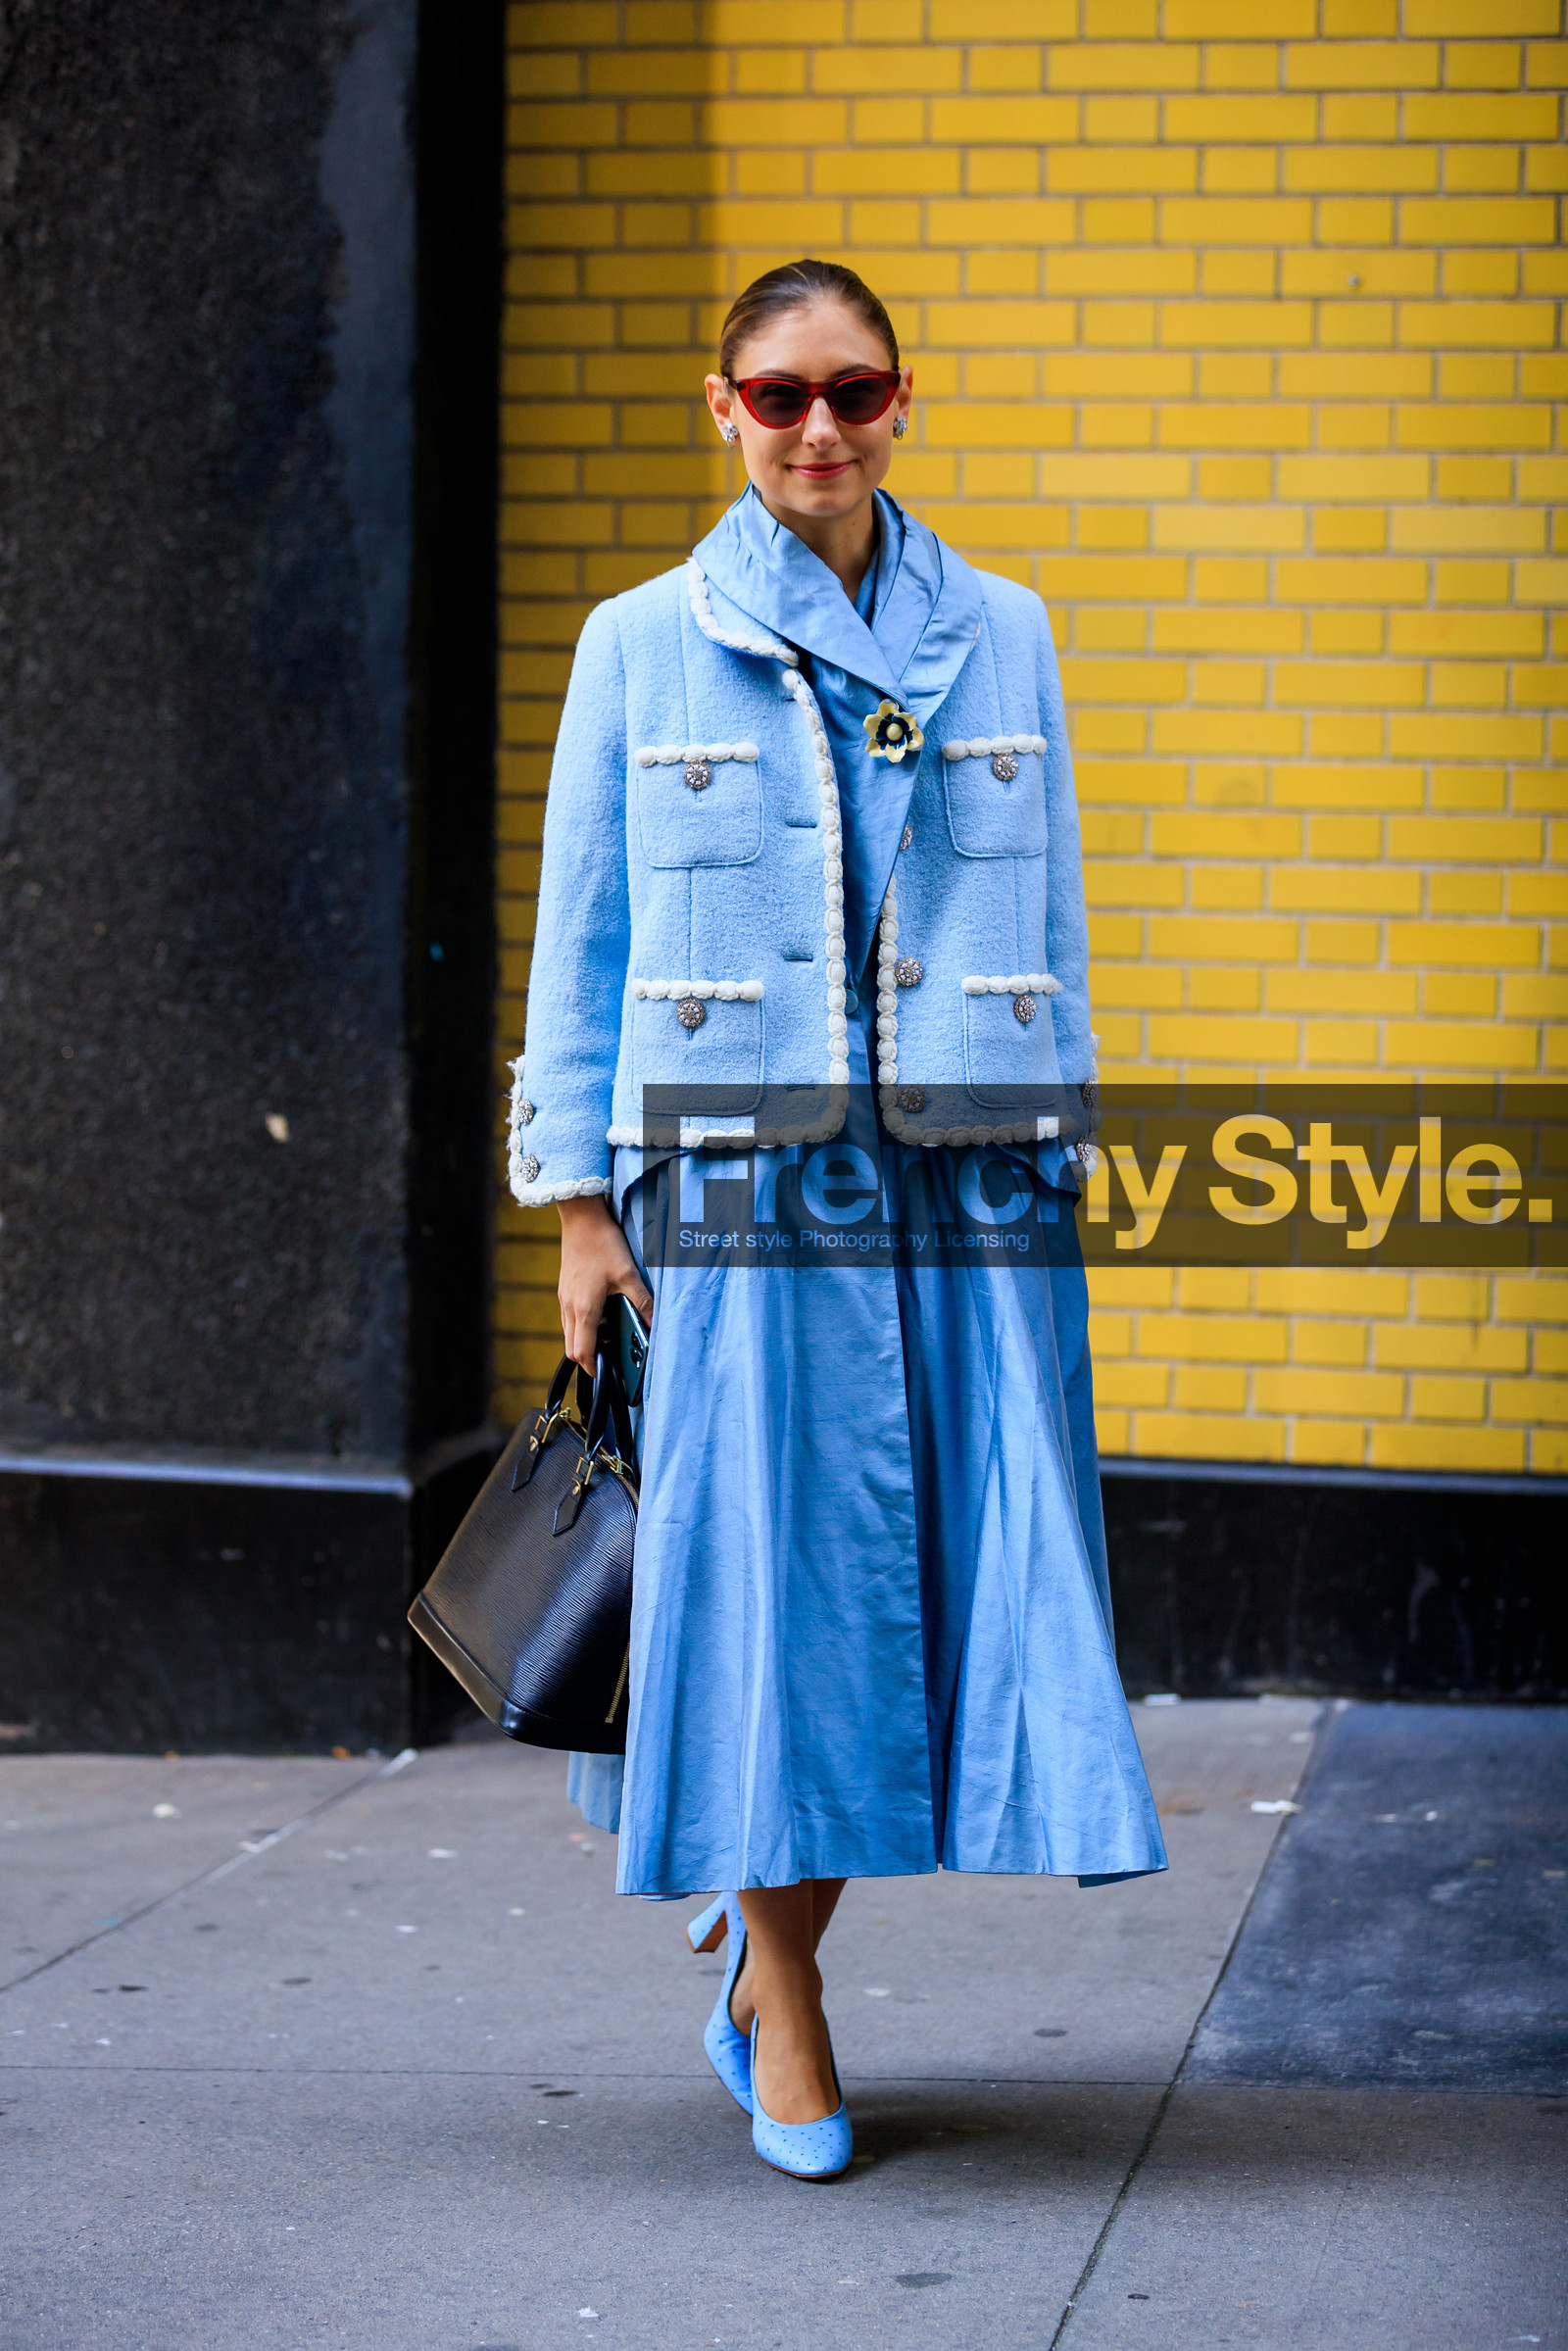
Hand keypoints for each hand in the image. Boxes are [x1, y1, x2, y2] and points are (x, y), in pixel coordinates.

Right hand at [557, 1195, 654, 1373]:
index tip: (606, 1374)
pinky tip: (600, 1316)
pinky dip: (581, 1327)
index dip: (593, 1369)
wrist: (581, 1218)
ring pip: (569, 1334)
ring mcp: (564, 1299)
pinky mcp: (564, 1290)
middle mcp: (569, 1307)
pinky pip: (569, 1319)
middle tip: (609, 1359)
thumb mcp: (628, 1273)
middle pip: (572, 1348)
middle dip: (588, 1359)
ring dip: (584, 1342)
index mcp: (584, 1309)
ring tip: (607, 1339)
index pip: (582, 1352)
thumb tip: (654, 1323)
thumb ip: (642, 1301)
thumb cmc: (603, 1243)